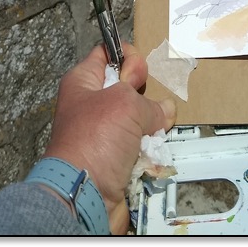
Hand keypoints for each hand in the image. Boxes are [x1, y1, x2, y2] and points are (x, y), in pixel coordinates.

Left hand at [43, 42, 176, 233]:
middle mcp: (91, 104)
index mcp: (83, 82)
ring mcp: (103, 133)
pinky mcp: (114, 157)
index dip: (128, 57)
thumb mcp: (125, 103)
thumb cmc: (95, 139)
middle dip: (145, 95)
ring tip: (151, 133)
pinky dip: (150, 148)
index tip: (136, 75)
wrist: (83, 195)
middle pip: (127, 87)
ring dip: (150, 125)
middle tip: (146, 106)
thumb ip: (149, 101)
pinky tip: (150, 153)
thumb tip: (164, 110)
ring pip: (137, 118)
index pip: (108, 53)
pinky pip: (140, 144)